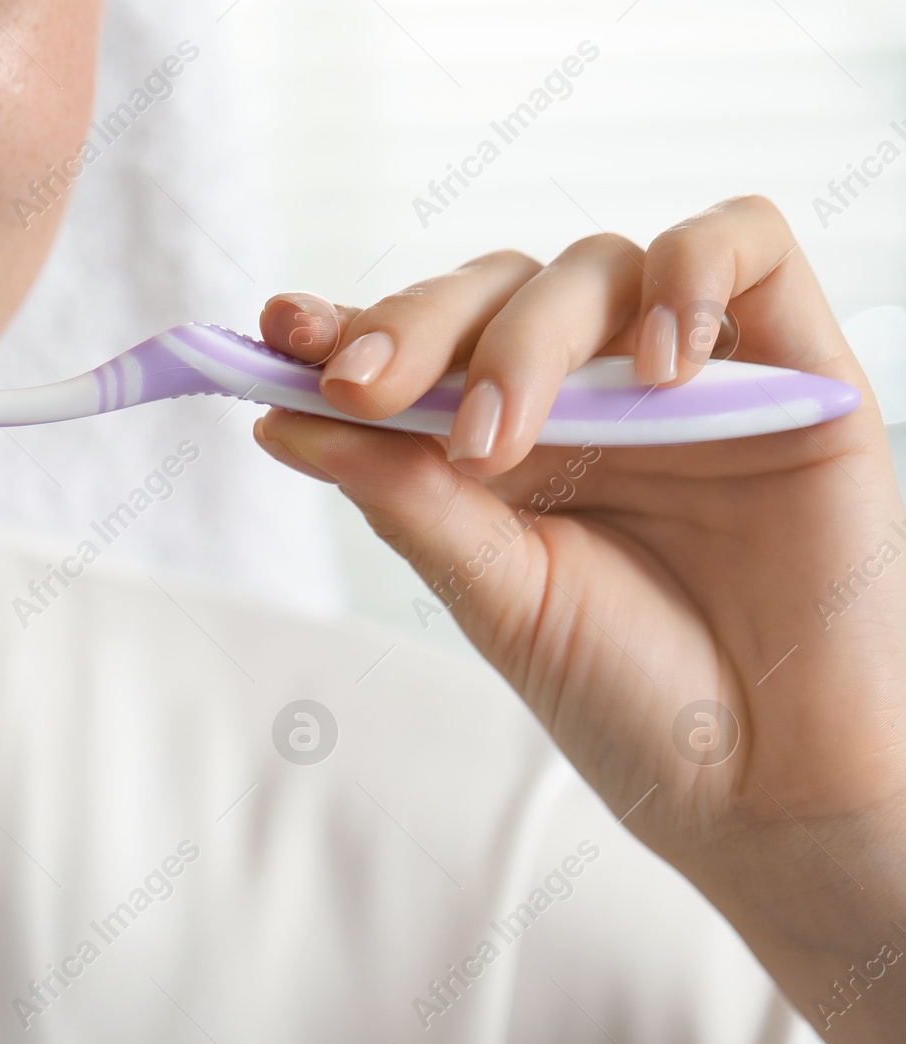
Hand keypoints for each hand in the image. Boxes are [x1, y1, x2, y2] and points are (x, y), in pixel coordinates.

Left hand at [254, 196, 905, 1043]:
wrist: (768, 778)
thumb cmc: (629, 694)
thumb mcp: (497, 596)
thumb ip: (405, 498)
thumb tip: (281, 421)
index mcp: (501, 442)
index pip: (420, 347)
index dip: (349, 323)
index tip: (275, 329)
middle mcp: (584, 394)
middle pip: (490, 292)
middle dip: (415, 329)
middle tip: (360, 388)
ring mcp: (683, 371)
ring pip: (591, 267)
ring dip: (528, 340)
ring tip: (498, 441)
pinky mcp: (790, 360)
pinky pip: (741, 243)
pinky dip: (689, 279)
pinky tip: (659, 365)